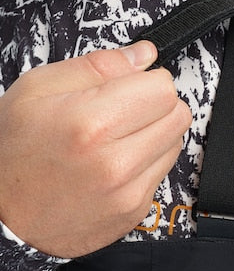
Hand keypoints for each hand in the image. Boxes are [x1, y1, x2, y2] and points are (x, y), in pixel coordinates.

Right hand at [0, 41, 191, 257]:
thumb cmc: (13, 152)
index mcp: (92, 123)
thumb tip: (144, 54)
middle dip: (157, 104)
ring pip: (175, 143)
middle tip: (124, 110)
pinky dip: (145, 162)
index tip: (131, 86)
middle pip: (178, 115)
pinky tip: (114, 163)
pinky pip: (162, 173)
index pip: (164, 88)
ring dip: (154, 134)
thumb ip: (98, 65)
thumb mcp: (38, 89)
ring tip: (115, 138)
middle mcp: (116, 162)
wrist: (0, 215)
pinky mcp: (134, 211)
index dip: (147, 81)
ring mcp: (128, 192)